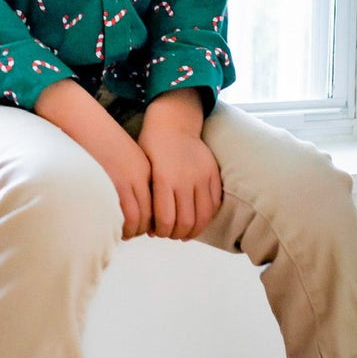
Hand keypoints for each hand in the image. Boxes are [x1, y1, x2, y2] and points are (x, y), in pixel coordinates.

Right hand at [35, 80, 152, 238]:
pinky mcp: (110, 185)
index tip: (139, 225)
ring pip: (137, 220)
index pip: (156, 205)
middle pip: (150, 215)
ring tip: (119, 233)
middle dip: (141, 229)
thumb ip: (126, 177)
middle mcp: (139, 178)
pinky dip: (119, 227)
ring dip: (130, 231)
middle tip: (130, 233)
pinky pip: (122, 216)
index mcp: (144, 170)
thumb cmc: (93, 139)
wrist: (80, 121)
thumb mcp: (118, 157)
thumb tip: (123, 200)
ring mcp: (125, 182)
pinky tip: (110, 227)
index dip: (149, 220)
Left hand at [137, 89, 222, 239]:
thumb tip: (148, 226)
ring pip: (204, 216)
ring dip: (194, 229)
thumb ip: (146, 195)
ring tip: (184, 232)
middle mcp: (185, 179)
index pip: (166, 218)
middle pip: (186, 221)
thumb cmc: (150, 146)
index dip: (162, 231)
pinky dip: (207, 216)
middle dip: (176, 233)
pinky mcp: (214, 174)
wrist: (173, 123)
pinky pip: (215, 203)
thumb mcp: (141, 168)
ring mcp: (202, 176)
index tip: (156, 233)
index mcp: (163, 178)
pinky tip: (197, 220)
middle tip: (170, 234)